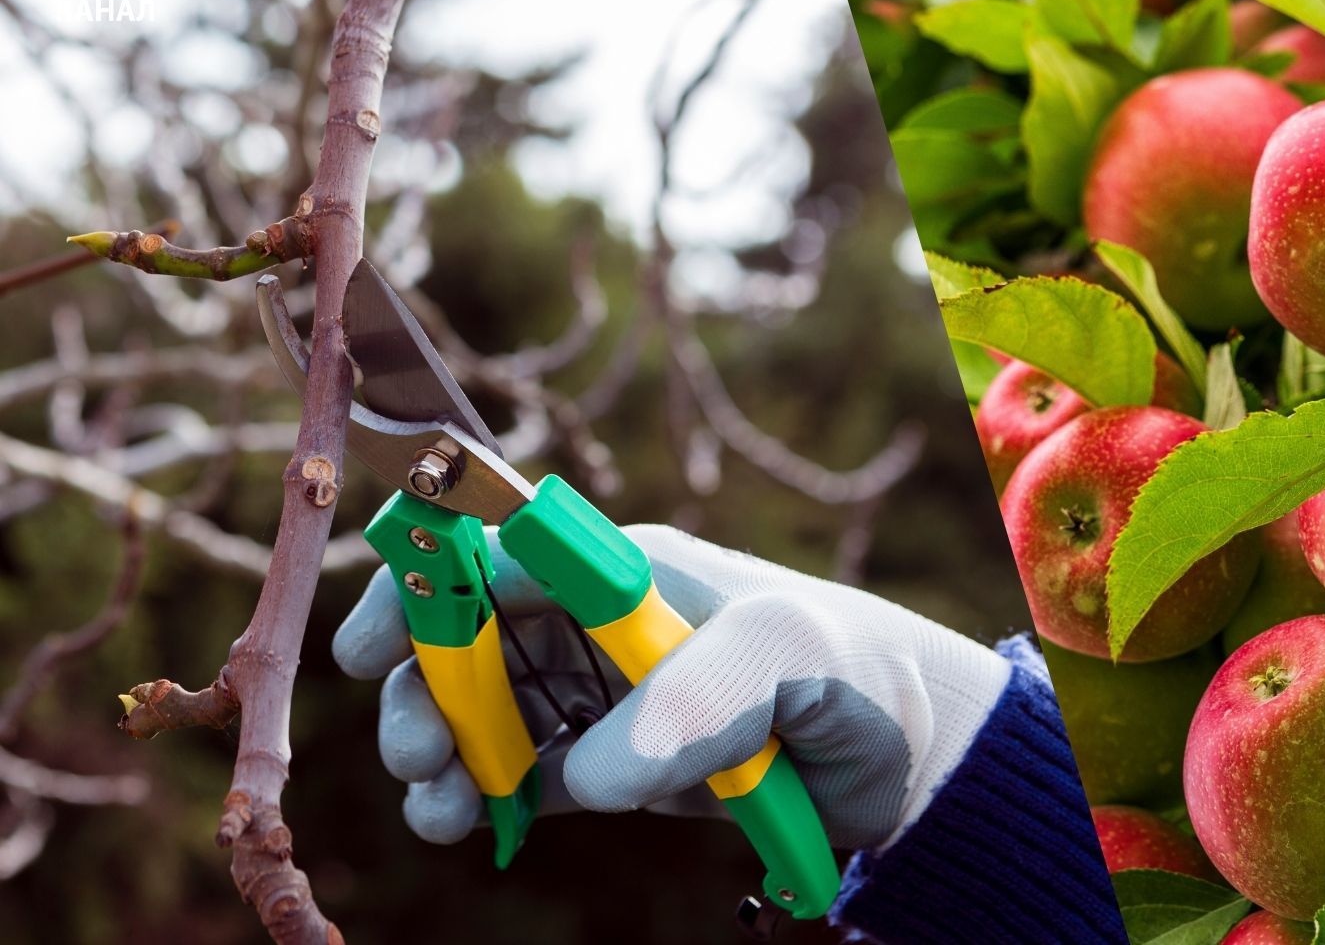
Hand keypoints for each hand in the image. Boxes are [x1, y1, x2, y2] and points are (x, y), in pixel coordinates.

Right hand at [333, 524, 1010, 850]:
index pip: (495, 549)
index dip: (422, 584)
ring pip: (479, 710)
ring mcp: (598, 693)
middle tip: (418, 754)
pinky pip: (519, 773)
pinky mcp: (611, 761)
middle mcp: (595, 622)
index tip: (372, 648)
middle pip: (465, 636)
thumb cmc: (850, 670)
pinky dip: (482, 798)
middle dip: (421, 689)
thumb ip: (694, 698)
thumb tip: (592, 775)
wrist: (903, 754)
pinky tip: (472, 824)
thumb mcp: (787, 657)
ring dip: (441, 752)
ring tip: (442, 807)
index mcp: (622, 567)